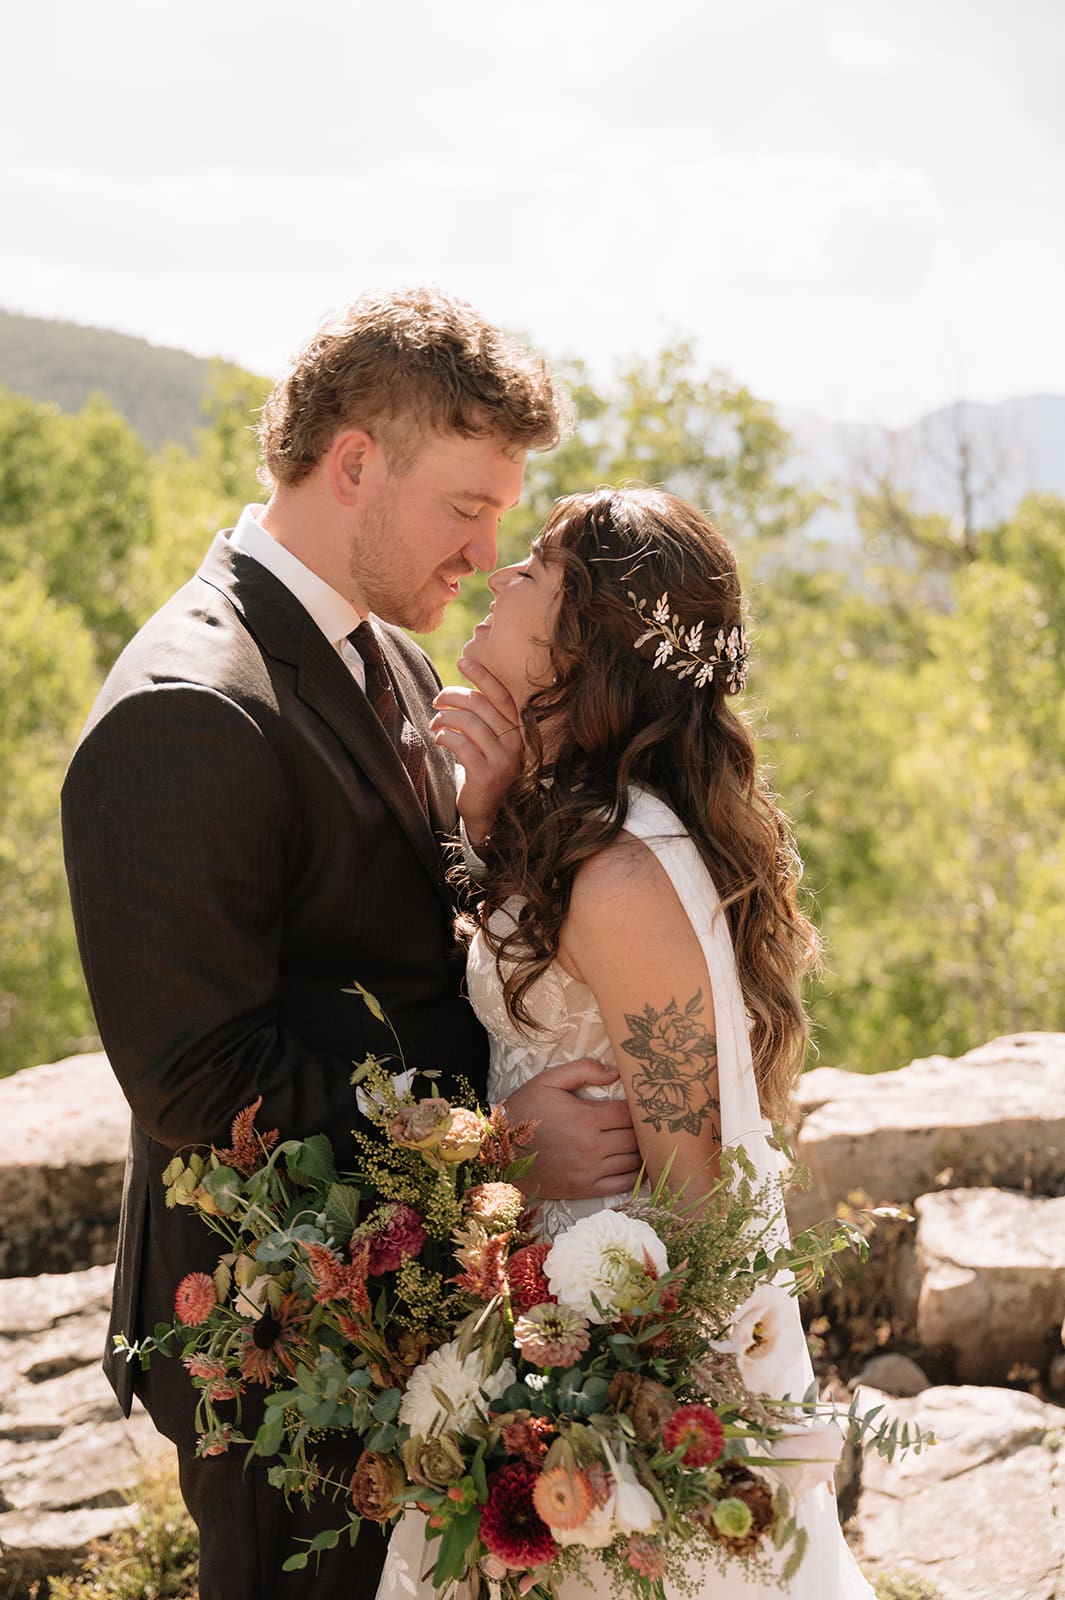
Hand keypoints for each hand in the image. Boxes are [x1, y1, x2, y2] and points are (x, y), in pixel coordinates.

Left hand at [431, 658, 521, 848]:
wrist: (490, 813)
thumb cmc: (485, 771)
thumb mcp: (491, 743)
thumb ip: (484, 720)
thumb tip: (458, 693)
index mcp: (518, 730)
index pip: (501, 696)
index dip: (483, 676)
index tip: (464, 661)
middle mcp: (515, 742)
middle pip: (480, 705)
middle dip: (453, 697)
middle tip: (436, 700)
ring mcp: (502, 759)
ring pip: (468, 722)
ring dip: (445, 718)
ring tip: (435, 723)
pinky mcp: (486, 774)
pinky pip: (460, 744)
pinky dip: (445, 736)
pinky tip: (439, 738)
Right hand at [501, 1058, 642, 1199]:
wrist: (498, 1153)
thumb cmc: (525, 1111)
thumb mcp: (548, 1081)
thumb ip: (583, 1070)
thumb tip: (616, 1073)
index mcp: (587, 1118)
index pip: (630, 1113)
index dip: (641, 1107)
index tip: (643, 1103)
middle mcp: (593, 1147)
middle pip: (636, 1137)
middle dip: (644, 1128)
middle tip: (648, 1121)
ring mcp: (590, 1171)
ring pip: (634, 1161)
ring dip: (643, 1150)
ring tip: (645, 1140)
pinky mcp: (586, 1189)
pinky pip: (624, 1184)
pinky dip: (636, 1175)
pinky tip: (637, 1164)